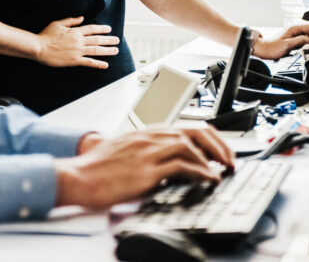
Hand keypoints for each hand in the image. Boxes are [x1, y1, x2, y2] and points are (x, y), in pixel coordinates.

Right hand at [35, 16, 119, 68]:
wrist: (39, 48)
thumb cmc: (46, 35)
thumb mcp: (58, 24)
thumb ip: (71, 21)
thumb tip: (82, 18)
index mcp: (75, 31)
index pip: (92, 29)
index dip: (101, 29)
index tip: (109, 29)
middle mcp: (78, 41)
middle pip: (97, 39)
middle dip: (108, 39)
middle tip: (117, 40)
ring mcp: (77, 51)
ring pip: (96, 50)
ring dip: (107, 50)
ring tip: (115, 50)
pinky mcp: (74, 61)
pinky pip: (89, 62)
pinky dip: (98, 63)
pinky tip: (105, 64)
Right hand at [55, 127, 234, 207]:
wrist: (78, 176)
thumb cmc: (98, 169)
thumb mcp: (126, 153)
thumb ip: (146, 153)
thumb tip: (166, 166)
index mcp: (146, 132)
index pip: (186, 127)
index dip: (208, 138)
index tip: (220, 152)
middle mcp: (149, 137)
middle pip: (194, 130)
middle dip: (218, 145)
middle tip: (229, 161)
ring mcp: (148, 151)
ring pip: (190, 145)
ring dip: (213, 159)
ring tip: (223, 172)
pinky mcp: (146, 169)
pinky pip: (182, 166)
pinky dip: (201, 173)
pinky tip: (209, 180)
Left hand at [252, 23, 308, 59]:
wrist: (264, 50)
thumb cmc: (273, 47)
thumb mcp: (288, 44)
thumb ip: (301, 40)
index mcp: (294, 28)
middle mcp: (295, 29)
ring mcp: (295, 33)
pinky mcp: (294, 38)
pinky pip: (304, 38)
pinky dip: (308, 42)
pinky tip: (305, 47)